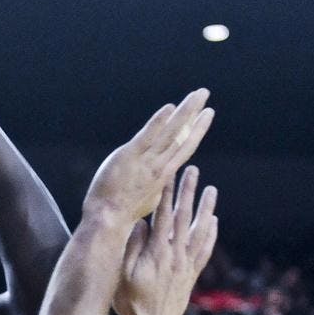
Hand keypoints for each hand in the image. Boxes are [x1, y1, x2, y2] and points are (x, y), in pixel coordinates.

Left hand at [83, 89, 212, 225]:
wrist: (108, 219)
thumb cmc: (124, 212)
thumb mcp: (148, 199)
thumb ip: (157, 185)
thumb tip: (163, 179)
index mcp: (163, 176)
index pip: (184, 148)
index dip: (196, 130)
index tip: (206, 115)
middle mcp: (159, 167)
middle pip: (183, 136)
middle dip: (196, 115)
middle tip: (205, 95)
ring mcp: (146, 161)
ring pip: (171, 133)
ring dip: (186, 112)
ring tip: (199, 95)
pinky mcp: (130, 157)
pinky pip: (148, 136)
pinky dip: (159, 122)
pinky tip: (170, 108)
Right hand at [113, 166, 217, 314]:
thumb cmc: (130, 303)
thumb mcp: (122, 275)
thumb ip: (132, 248)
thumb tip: (141, 223)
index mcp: (156, 253)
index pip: (162, 216)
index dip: (165, 193)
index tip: (167, 174)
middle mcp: (175, 256)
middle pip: (183, 217)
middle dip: (188, 192)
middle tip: (192, 170)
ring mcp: (185, 265)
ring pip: (199, 231)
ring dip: (205, 208)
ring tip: (211, 190)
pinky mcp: (191, 275)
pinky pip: (204, 251)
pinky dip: (210, 234)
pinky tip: (214, 222)